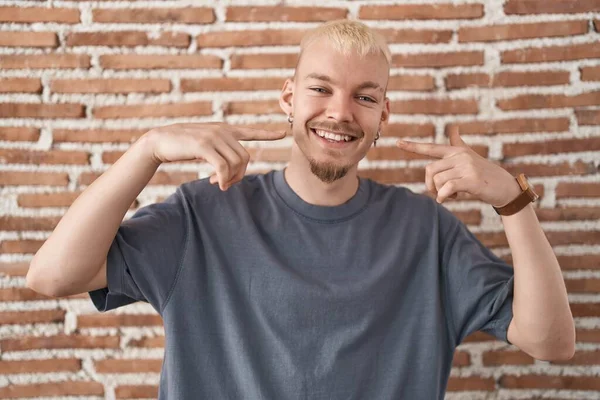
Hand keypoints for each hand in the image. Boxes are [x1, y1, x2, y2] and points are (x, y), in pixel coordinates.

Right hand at [146, 123, 285, 190]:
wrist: (160, 141)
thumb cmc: (182, 146)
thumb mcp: (205, 146)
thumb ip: (220, 152)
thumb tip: (230, 172)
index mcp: (224, 130)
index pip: (250, 131)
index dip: (267, 134)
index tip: (283, 133)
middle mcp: (222, 131)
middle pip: (245, 157)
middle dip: (239, 175)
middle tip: (226, 184)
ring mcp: (213, 137)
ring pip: (236, 163)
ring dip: (230, 179)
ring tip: (219, 184)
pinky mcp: (204, 145)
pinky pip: (223, 167)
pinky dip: (223, 178)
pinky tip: (215, 183)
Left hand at [396, 126, 520, 206]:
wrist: (505, 187)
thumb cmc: (485, 174)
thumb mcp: (471, 157)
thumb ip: (459, 143)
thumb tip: (454, 127)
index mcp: (456, 151)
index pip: (431, 148)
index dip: (413, 146)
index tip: (397, 142)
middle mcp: (460, 156)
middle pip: (429, 170)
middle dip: (430, 185)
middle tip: (439, 192)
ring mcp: (466, 167)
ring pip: (437, 181)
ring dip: (440, 192)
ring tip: (452, 195)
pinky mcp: (471, 180)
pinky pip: (446, 189)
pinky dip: (443, 197)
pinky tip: (448, 199)